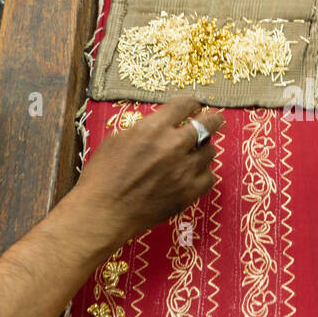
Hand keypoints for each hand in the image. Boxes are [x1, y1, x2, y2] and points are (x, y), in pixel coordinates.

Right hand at [71, 97, 224, 248]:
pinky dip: (204, 174)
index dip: (192, 103)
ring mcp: (183, 170)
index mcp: (152, 129)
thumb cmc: (102, 177)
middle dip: (212, 120)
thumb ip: (144, 130)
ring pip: (210, 151)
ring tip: (195, 153)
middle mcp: (172, 146)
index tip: (195, 106)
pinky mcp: (188, 193)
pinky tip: (194, 174)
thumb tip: (160, 126)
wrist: (103, 213)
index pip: (184, 105)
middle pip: (207, 124)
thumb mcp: (117, 140)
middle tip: (215, 120)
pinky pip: (209, 178)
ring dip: (203, 149)